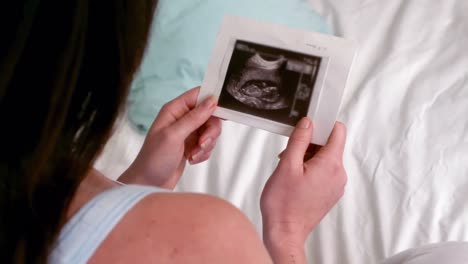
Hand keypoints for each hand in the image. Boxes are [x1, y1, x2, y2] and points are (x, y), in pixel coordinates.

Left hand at [119, 87, 220, 188]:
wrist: (148, 184)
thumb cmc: (154, 159)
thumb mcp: (174, 136)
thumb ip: (194, 118)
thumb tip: (211, 100)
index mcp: (174, 109)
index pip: (199, 94)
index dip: (212, 100)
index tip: (222, 113)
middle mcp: (182, 118)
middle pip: (209, 115)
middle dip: (210, 131)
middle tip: (202, 144)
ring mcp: (187, 132)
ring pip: (210, 131)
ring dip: (206, 144)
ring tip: (193, 155)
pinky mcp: (192, 145)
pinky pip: (208, 144)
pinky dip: (203, 153)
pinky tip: (192, 160)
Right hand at [260, 118, 346, 262]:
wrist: (285, 232)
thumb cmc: (284, 204)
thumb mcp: (287, 165)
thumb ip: (299, 140)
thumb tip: (308, 123)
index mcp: (331, 164)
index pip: (338, 131)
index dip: (323, 124)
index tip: (309, 126)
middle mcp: (339, 174)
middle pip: (330, 145)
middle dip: (310, 144)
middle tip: (291, 154)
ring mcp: (336, 185)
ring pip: (325, 158)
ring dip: (308, 157)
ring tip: (290, 170)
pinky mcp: (330, 193)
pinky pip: (324, 172)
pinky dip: (311, 169)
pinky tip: (295, 178)